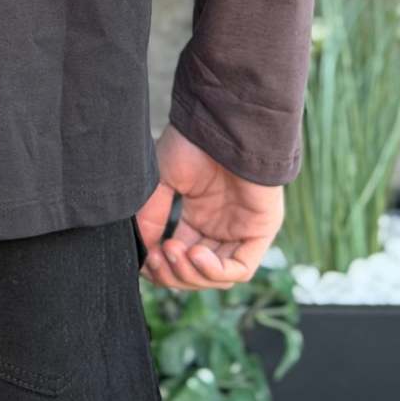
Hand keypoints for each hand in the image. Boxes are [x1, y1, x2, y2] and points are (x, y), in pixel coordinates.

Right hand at [135, 123, 283, 289]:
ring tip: (174, 251)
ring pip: (216, 276)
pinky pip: (240, 268)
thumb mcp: (160, 181)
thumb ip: (150, 217)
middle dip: (173, 273)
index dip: (161, 266)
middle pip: (196, 271)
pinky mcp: (260, 232)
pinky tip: (195, 254)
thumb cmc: (191, 143)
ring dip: (191, 274)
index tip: (143, 259)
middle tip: (156, 257)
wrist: (220, 124)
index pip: (180, 256)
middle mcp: (220, 226)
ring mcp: (240, 230)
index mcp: (199, 214)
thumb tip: (140, 253)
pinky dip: (214, 271)